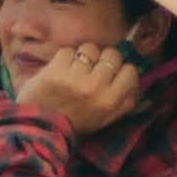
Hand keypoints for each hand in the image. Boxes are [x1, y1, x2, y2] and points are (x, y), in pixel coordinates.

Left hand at [11, 41, 140, 136]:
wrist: (40, 126)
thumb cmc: (74, 123)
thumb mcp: (106, 119)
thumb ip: (124, 102)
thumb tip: (136, 82)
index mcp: (112, 101)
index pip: (130, 71)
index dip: (121, 69)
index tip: (112, 72)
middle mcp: (97, 87)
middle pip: (112, 55)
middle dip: (103, 58)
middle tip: (93, 66)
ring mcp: (76, 77)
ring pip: (89, 49)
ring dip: (82, 55)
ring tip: (76, 66)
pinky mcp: (56, 70)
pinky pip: (67, 51)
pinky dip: (64, 57)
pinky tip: (60, 68)